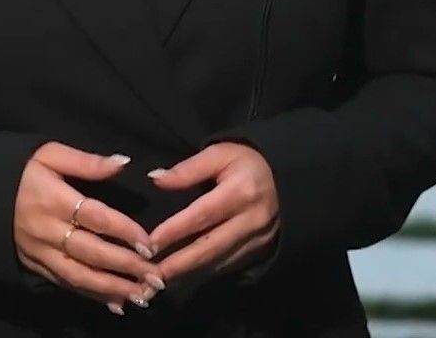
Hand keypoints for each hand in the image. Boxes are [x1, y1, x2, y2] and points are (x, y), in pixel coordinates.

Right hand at [13, 142, 166, 314]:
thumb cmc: (22, 170)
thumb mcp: (49, 154)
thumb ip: (87, 162)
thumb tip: (124, 162)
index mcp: (55, 199)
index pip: (96, 217)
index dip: (124, 231)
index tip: (149, 243)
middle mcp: (48, 231)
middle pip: (91, 252)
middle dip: (125, 267)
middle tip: (155, 277)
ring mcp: (40, 253)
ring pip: (79, 276)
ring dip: (112, 288)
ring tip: (141, 296)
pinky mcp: (35, 267)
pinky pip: (66, 284)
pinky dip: (91, 295)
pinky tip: (115, 303)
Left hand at [145, 141, 280, 287]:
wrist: (285, 177)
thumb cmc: (247, 161)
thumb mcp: (220, 153)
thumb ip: (188, 169)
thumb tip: (156, 179)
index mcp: (241, 192)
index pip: (202, 215)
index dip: (175, 231)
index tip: (150, 244)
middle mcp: (251, 220)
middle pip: (210, 247)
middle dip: (178, 264)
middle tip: (150, 276)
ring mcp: (258, 240)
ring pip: (218, 262)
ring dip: (188, 274)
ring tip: (160, 282)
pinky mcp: (259, 251)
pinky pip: (228, 265)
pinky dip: (204, 272)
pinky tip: (184, 277)